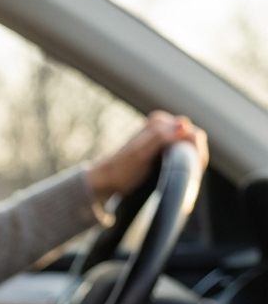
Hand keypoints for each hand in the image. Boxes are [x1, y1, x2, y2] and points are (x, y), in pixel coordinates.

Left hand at [86, 111, 208, 204]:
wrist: (106, 181)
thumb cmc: (121, 170)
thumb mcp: (141, 154)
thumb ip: (162, 137)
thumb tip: (184, 126)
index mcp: (159, 122)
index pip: (192, 132)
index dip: (197, 151)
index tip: (194, 169)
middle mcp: (162, 125)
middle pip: (194, 138)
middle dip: (196, 155)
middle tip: (192, 175)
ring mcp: (163, 136)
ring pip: (190, 146)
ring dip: (193, 160)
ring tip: (189, 176)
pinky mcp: (162, 148)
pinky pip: (183, 152)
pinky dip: (186, 162)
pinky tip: (183, 173)